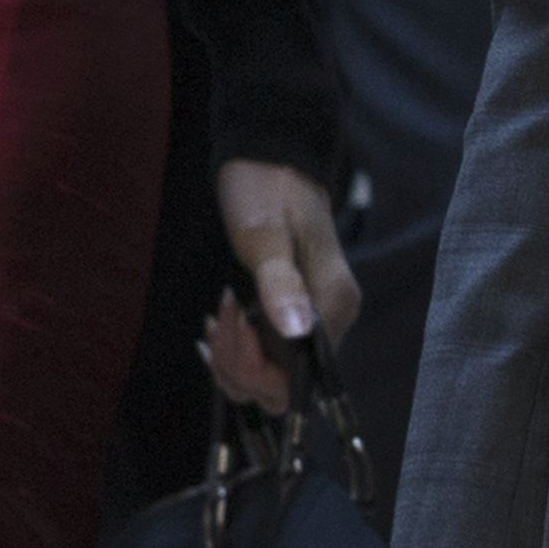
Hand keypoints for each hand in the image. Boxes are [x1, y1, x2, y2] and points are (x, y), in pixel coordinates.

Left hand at [197, 157, 360, 412]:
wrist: (267, 159)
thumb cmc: (268, 189)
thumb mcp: (265, 234)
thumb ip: (279, 283)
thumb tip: (296, 329)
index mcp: (333, 305)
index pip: (302, 378)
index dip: (259, 369)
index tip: (233, 326)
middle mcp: (328, 321)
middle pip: (283, 388)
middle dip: (240, 367)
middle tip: (217, 321)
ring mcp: (307, 322)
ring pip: (268, 380)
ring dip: (232, 361)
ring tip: (215, 319)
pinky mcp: (287, 318)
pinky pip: (261, 359)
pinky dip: (233, 353)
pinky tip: (215, 327)